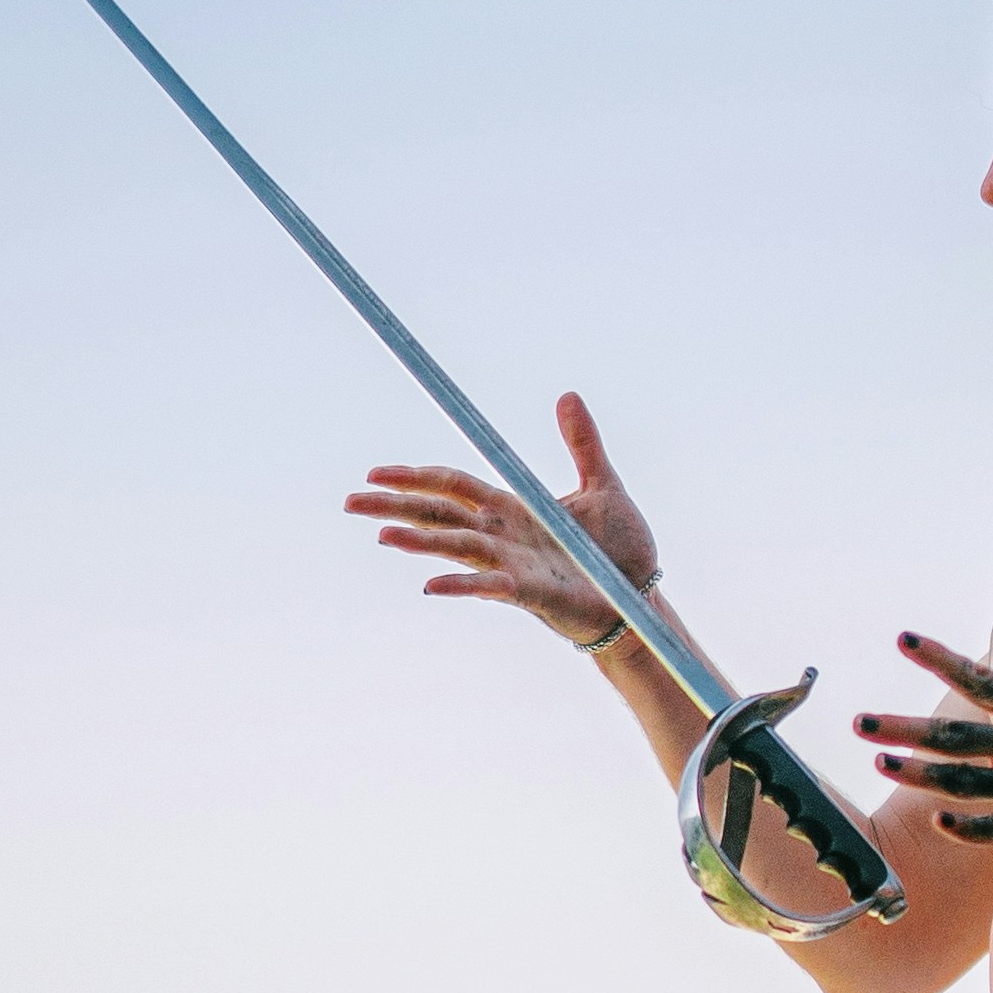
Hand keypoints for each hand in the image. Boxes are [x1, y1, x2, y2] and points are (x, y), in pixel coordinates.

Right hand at [348, 392, 657, 647]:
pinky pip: (491, 586)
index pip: (453, 487)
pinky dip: (462, 586)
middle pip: (439, 515)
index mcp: (514, 508)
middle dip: (395, 507)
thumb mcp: (602, 485)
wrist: (643, 597)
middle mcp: (503, 536)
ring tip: (382, 536)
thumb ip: (582, 443)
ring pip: (457, 548)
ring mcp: (513, 566)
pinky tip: (430, 586)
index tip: (375, 472)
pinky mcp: (531, 594)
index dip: (416, 476)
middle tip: (349, 501)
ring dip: (419, 542)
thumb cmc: (620, 550)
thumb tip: (567, 394)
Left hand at [855, 634, 992, 864]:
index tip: (903, 638)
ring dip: (923, 772)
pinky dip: (973, 824)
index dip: (942, 658)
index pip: (984, 680)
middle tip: (860, 722)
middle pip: (961, 732)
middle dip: (907, 726)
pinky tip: (939, 820)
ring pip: (974, 780)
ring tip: (882, 764)